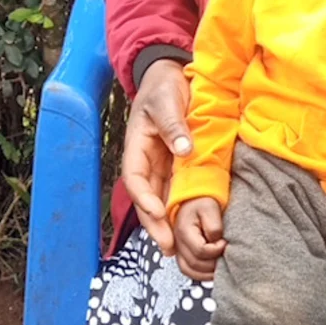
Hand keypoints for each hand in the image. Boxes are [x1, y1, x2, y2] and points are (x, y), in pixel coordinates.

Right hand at [121, 59, 191, 255]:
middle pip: (147, 198)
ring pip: (161, 200)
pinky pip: (177, 192)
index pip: (136, 177)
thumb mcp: (166, 101)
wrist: (171, 76)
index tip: (158, 211)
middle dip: (154, 224)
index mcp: (137, 147)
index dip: (144, 197)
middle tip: (168, 245)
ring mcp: (162, 167)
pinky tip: (189, 229)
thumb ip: (174, 125)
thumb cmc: (163, 86)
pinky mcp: (177, 168)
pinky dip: (180, 211)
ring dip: (166, 225)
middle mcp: (147, 162)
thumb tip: (184, 150)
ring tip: (177, 248)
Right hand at [173, 198, 225, 280]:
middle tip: (225, 254)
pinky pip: (188, 270)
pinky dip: (200, 274)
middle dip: (214, 262)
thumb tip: (217, 243)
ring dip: (207, 272)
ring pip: (190, 271)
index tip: (225, 242)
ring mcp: (178, 249)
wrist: (194, 199)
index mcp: (184, 230)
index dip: (216, 250)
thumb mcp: (211, 208)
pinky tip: (212, 270)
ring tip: (220, 264)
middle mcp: (177, 242)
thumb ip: (214, 227)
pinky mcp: (181, 253)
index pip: (200, 250)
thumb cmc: (203, 202)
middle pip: (195, 263)